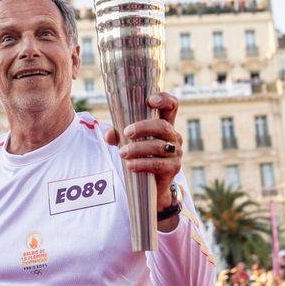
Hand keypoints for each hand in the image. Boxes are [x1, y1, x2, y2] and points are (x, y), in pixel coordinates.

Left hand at [105, 92, 182, 211]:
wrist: (149, 185)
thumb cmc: (139, 156)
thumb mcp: (128, 142)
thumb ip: (118, 135)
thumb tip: (109, 135)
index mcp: (164, 124)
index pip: (172, 105)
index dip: (164, 99)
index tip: (150, 100)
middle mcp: (173, 136)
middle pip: (162, 126)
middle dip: (143, 128)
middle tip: (126, 133)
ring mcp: (175, 152)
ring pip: (158, 146)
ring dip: (137, 149)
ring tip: (122, 153)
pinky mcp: (173, 168)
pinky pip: (158, 164)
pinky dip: (142, 164)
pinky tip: (130, 165)